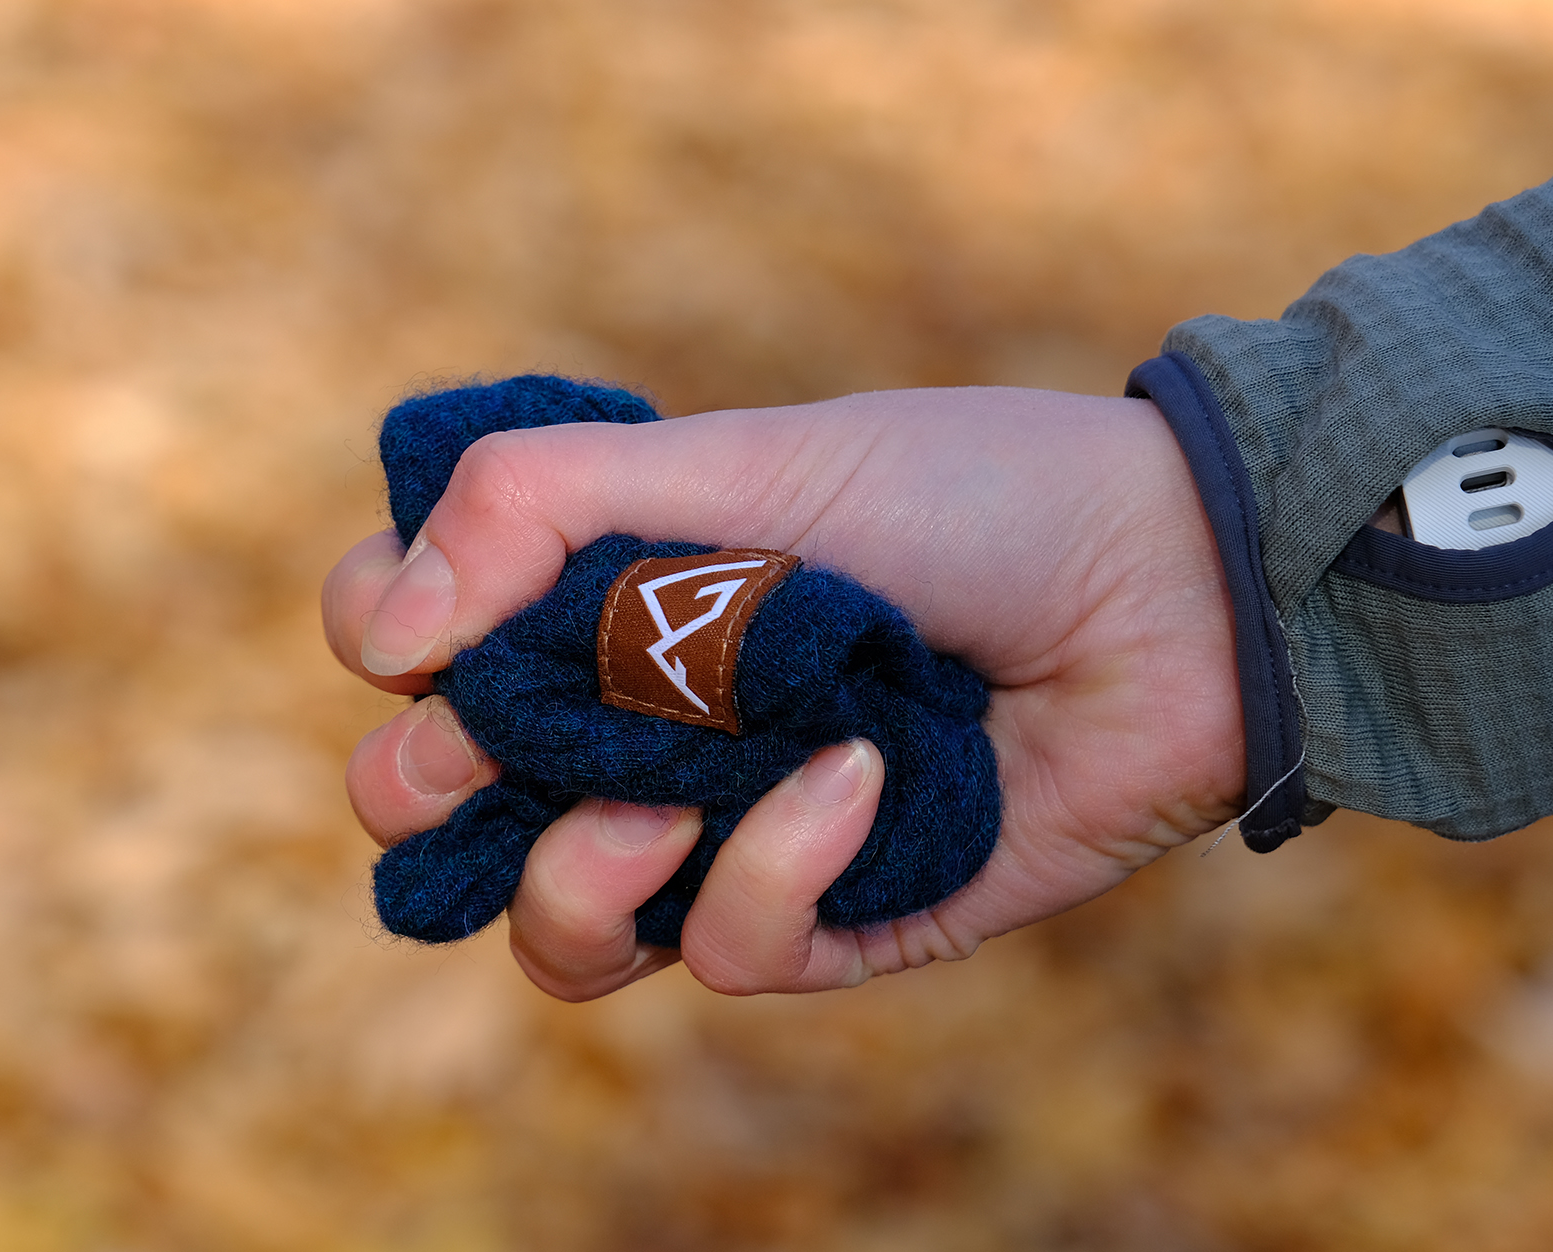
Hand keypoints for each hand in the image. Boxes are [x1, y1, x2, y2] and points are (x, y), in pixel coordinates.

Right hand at [323, 386, 1243, 999]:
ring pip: (552, 931)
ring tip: (659, 801)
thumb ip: (546, 504)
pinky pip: (722, 949)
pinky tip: (856, 776)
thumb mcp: (744, 458)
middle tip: (497, 740)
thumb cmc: (968, 494)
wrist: (1169, 588)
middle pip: (433, 810)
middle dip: (433, 786)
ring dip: (574, 872)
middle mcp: (640, 723)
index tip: (426, 623)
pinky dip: (770, 867)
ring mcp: (723, 829)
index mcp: (604, 595)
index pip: (411, 640)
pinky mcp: (822, 919)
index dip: (383, 636)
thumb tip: (388, 627)